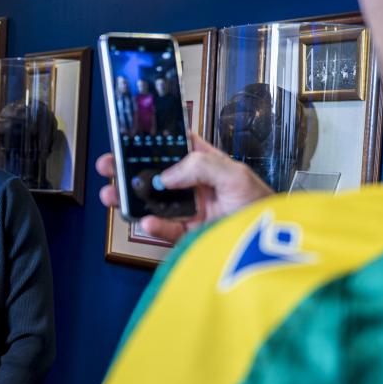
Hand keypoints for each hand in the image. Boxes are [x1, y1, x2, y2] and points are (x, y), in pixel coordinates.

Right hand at [97, 135, 271, 242]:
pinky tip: (146, 221)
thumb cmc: (261, 206)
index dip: (153, 140)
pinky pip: (164, 229)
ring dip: (129, 197)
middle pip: (155, 173)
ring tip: (111, 195)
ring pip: (152, 201)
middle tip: (108, 165)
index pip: (176, 146)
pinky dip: (152, 225)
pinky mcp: (187, 235)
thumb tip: (166, 176)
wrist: (274, 248)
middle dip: (129, 168)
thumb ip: (201, 166)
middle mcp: (194, 185)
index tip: (129, 135)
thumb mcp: (235, 175)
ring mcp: (189, 211)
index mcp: (206, 164)